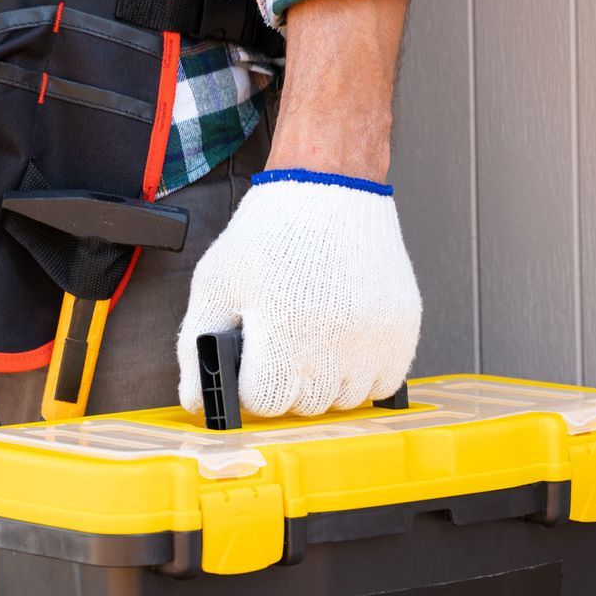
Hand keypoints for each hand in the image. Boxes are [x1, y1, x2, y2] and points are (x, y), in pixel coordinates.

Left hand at [175, 170, 419, 416]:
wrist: (328, 189)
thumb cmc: (271, 234)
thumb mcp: (216, 283)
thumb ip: (195, 346)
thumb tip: (194, 401)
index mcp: (282, 330)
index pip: (264, 402)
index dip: (252, 384)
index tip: (255, 363)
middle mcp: (333, 339)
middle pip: (304, 406)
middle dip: (287, 385)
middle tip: (284, 346)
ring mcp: (372, 337)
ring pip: (344, 401)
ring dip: (326, 384)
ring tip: (314, 342)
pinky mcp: (400, 330)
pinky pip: (382, 385)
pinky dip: (363, 376)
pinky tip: (344, 346)